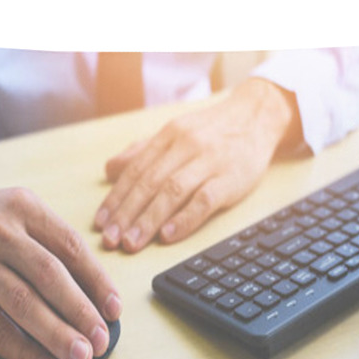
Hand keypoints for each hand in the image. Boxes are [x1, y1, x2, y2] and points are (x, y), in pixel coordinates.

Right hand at [0, 176, 121, 358]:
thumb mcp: (24, 213)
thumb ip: (57, 246)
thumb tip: (97, 296)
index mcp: (25, 211)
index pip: (71, 248)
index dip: (97, 282)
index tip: (114, 310)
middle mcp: (1, 236)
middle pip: (49, 277)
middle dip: (81, 312)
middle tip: (101, 340)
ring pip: (23, 304)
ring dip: (56, 335)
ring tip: (80, 357)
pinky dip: (23, 351)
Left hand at [93, 78, 299, 252]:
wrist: (258, 116)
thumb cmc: (213, 132)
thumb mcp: (175, 134)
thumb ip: (142, 153)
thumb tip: (109, 170)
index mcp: (168, 136)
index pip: (135, 171)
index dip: (115, 199)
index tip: (100, 224)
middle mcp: (185, 146)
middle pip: (149, 183)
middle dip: (126, 214)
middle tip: (111, 240)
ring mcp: (209, 162)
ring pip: (172, 192)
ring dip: (148, 220)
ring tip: (131, 242)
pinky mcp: (230, 179)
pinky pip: (204, 201)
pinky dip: (184, 219)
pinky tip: (167, 236)